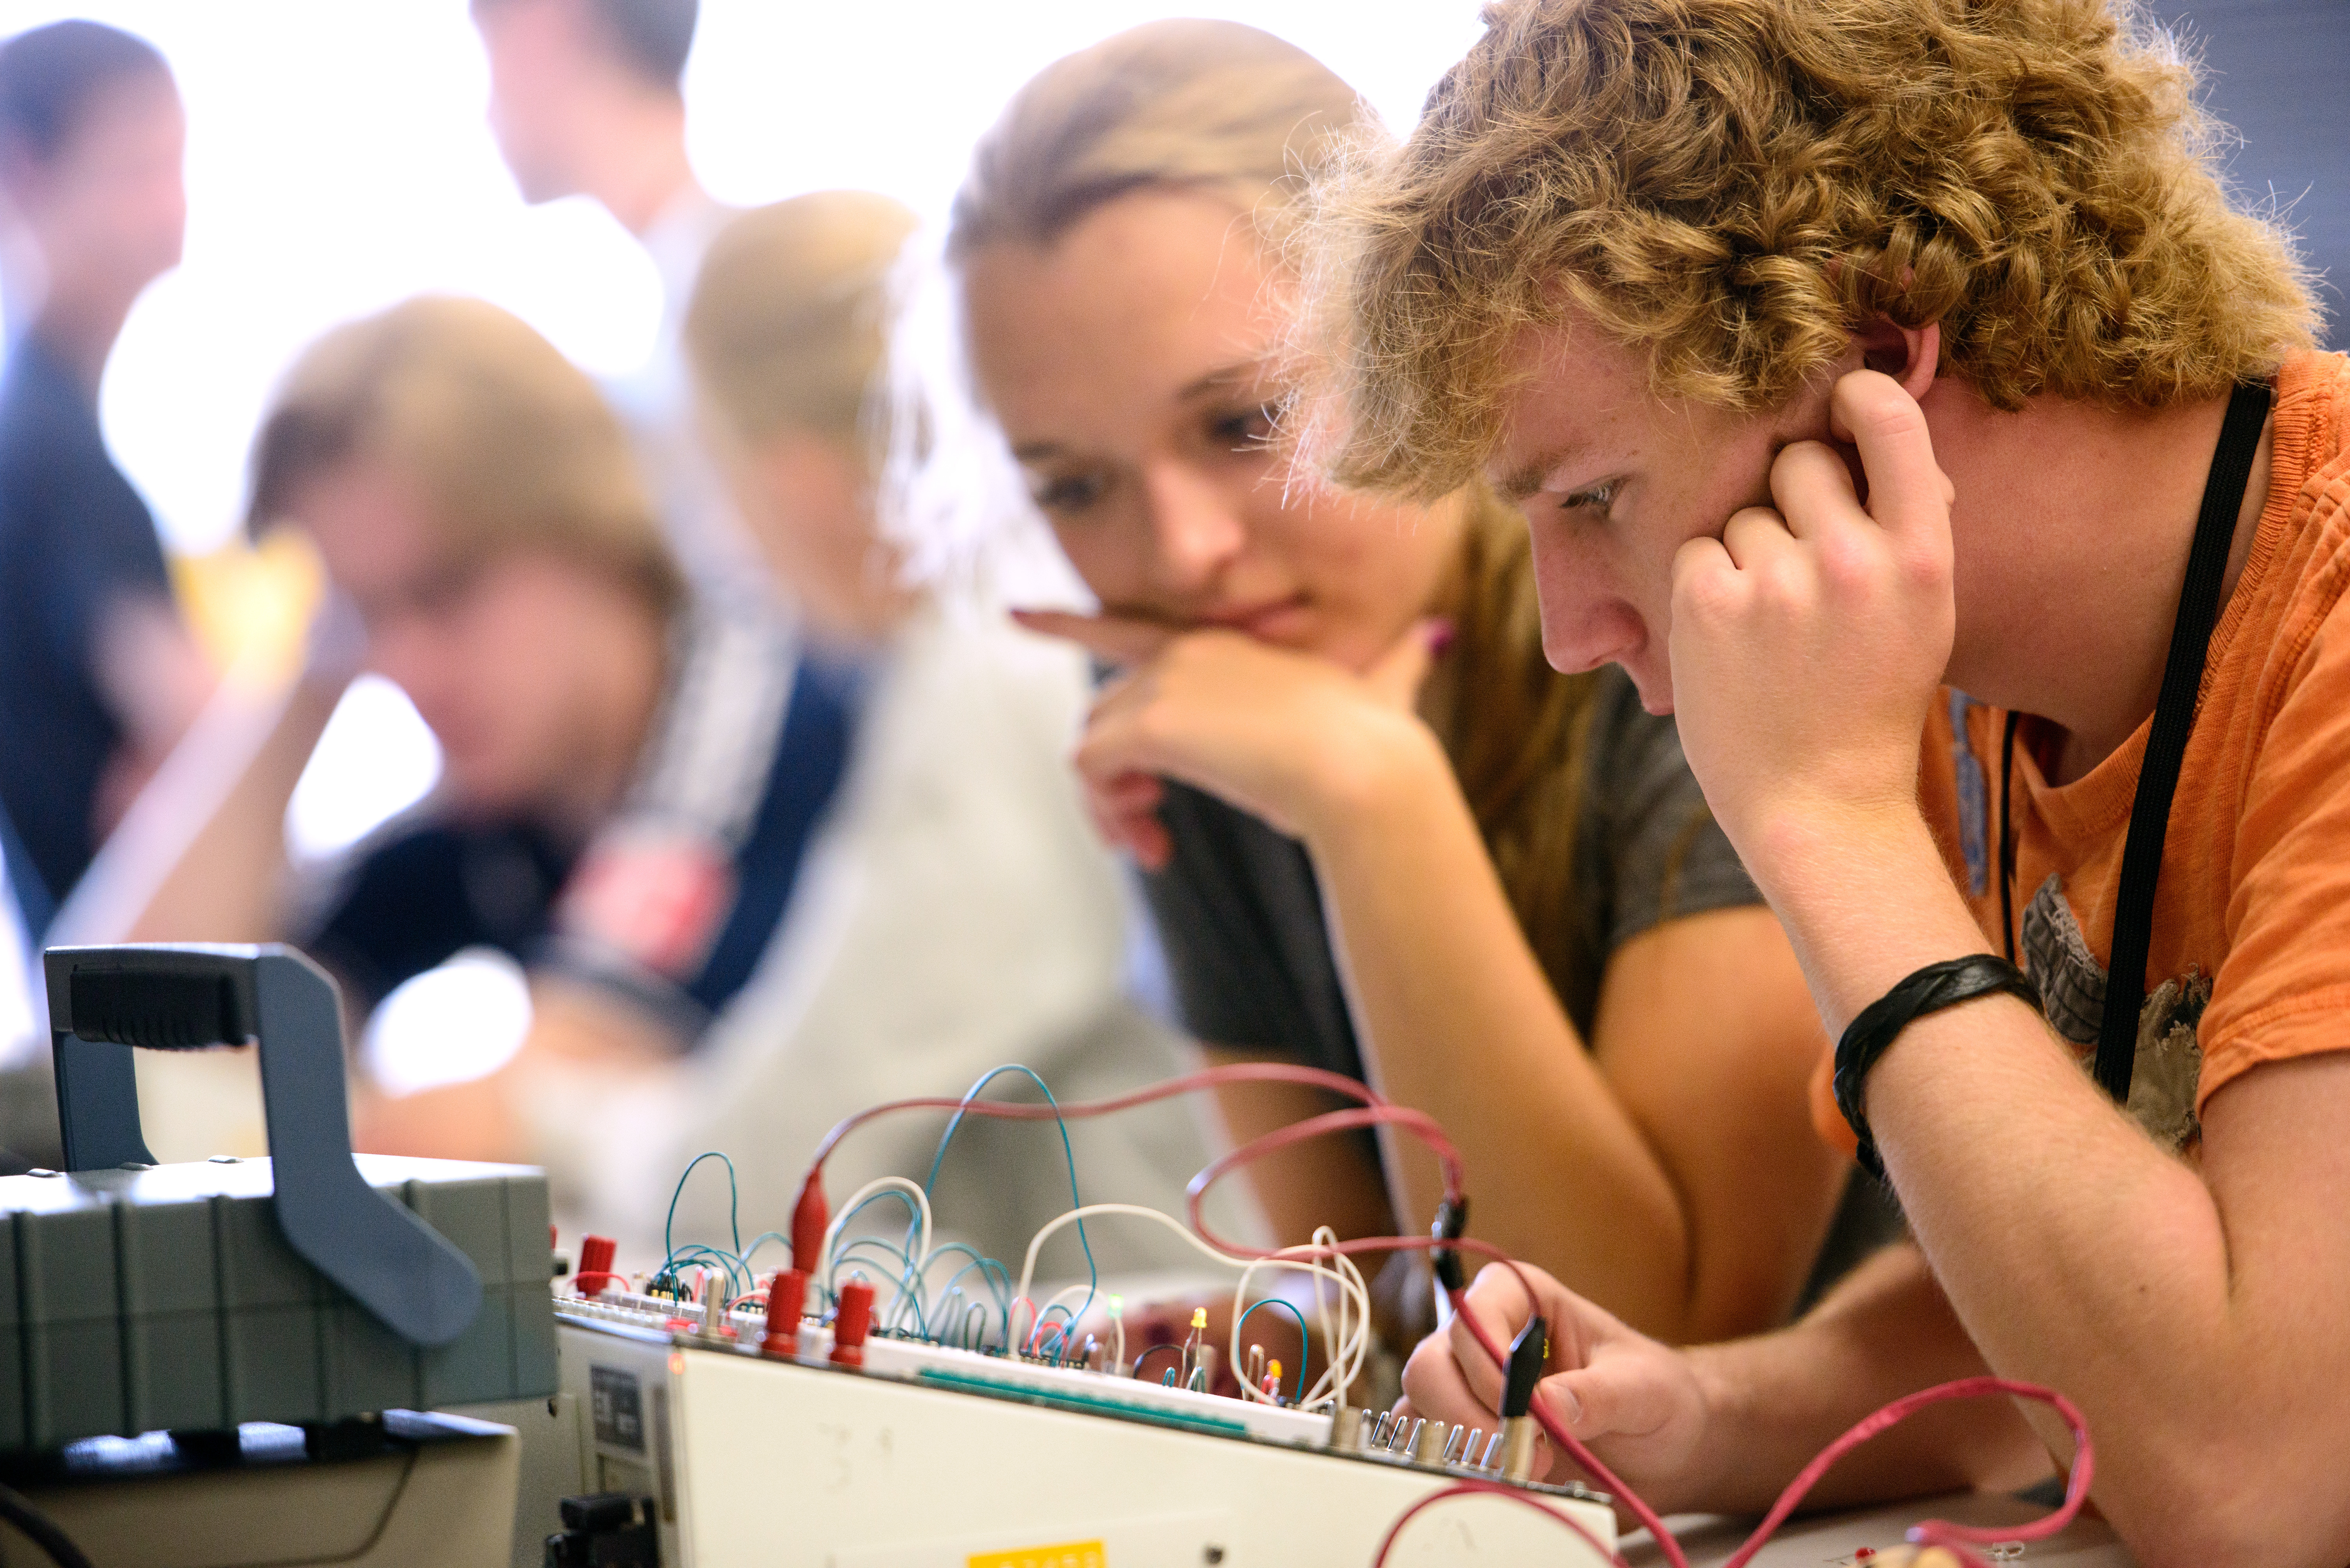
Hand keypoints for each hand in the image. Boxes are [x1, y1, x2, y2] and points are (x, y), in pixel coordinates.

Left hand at [1013, 610, 1444, 868]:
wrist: (1368, 775)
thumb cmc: (1381, 745)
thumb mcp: (1384, 696)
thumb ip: (1399, 666)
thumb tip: (1441, 633)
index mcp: (1228, 646)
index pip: (1130, 628)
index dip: (1069, 623)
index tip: (1016, 614)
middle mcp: (1187, 652)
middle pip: (1109, 711)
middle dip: (1115, 779)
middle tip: (1152, 832)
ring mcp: (1165, 684)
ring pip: (1091, 743)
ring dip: (1108, 804)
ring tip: (1151, 841)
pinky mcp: (1148, 724)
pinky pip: (1087, 767)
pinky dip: (1104, 811)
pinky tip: (1150, 839)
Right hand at [1400, 1261, 1711, 1507]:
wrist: (1663, 1446)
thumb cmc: (1656, 1397)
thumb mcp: (1643, 1389)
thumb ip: (1597, 1394)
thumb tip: (1546, 1408)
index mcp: (1521, 1298)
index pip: (1473, 1316)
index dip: (1486, 1366)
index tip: (1523, 1414)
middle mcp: (1483, 1335)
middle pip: (1430, 1365)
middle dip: (1471, 1418)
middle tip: (1530, 1454)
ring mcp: (1467, 1385)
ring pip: (1419, 1407)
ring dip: (1465, 1449)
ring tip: (1529, 1469)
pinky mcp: (1464, 1431)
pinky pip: (1426, 1445)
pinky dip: (1456, 1468)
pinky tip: (1506, 1478)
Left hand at [1666, 371, 1956, 877]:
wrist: (1819, 804)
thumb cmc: (1869, 703)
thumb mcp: (1922, 614)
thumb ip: (1904, 528)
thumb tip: (1878, 435)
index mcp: (1919, 558)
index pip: (1892, 423)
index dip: (1859, 397)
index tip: (1842, 401)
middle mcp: (1851, 560)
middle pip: (1798, 462)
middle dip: (1790, 498)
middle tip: (1800, 569)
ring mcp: (1775, 582)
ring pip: (1742, 513)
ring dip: (1746, 553)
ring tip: (1769, 626)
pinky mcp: (1708, 603)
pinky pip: (1697, 549)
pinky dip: (1706, 584)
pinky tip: (1731, 639)